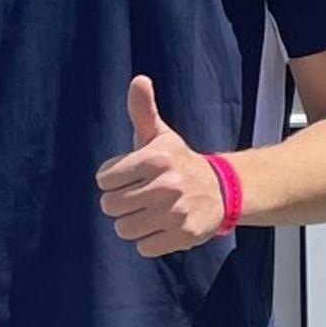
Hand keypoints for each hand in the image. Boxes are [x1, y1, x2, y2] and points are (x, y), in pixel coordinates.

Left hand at [94, 75, 225, 256]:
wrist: (221, 190)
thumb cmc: (177, 162)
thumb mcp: (160, 135)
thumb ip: (142, 110)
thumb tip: (139, 79)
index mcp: (156, 158)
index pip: (104, 179)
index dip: (111, 180)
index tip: (128, 176)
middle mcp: (167, 185)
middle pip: (111, 206)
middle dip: (118, 203)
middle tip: (137, 196)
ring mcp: (177, 212)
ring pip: (124, 229)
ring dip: (131, 223)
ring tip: (147, 212)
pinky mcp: (184, 236)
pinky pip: (143, 247)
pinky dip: (147, 241)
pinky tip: (160, 226)